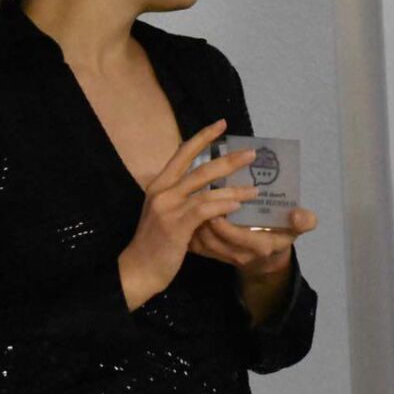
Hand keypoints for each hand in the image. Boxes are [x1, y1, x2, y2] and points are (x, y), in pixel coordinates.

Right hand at [118, 120, 261, 309]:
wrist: (137, 269)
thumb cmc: (154, 244)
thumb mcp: (163, 213)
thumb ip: (179, 198)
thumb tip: (205, 187)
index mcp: (159, 185)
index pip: (182, 153)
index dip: (203, 137)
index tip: (222, 124)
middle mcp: (162, 191)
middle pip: (200, 168)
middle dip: (229, 160)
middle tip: (252, 153)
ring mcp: (168, 208)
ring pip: (206, 189)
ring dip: (234, 188)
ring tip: (256, 189)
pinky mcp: (175, 226)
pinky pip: (204, 210)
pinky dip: (223, 205)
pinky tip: (238, 206)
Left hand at [193, 206, 319, 325]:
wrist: (269, 257)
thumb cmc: (282, 232)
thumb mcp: (298, 227)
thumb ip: (304, 221)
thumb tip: (297, 214)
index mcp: (262, 246)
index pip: (238, 237)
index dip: (226, 223)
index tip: (218, 201)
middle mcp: (241, 255)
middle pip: (215, 241)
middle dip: (204, 221)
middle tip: (198, 198)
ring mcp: (225, 257)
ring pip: (203, 244)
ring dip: (194, 225)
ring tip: (192, 203)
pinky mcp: (213, 256)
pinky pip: (197, 247)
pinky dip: (190, 231)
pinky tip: (187, 214)